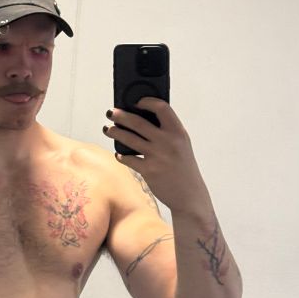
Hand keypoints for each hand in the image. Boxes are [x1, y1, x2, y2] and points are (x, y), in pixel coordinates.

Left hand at [104, 98, 209, 213]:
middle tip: (111, 112)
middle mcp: (168, 141)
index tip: (137, 102)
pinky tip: (119, 154)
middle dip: (121, 115)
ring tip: (108, 129)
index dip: (148, 101)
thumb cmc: (184, 169)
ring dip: (115, 132)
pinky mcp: (149, 170)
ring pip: (128, 138)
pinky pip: (128, 158)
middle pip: (138, 122)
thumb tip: (141, 119)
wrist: (190, 196)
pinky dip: (121, 155)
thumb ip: (167, 133)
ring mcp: (157, 155)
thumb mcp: (182, 146)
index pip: (162, 108)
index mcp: (178, 132)